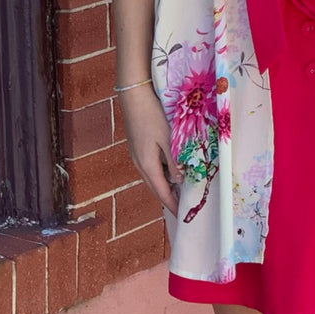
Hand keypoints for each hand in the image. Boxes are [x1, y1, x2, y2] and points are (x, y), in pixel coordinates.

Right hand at [118, 84, 182, 214]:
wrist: (134, 98)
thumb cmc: (152, 116)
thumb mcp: (167, 140)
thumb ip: (174, 161)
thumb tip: (179, 180)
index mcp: (147, 164)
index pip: (161, 192)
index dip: (171, 204)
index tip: (180, 215)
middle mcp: (139, 164)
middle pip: (155, 188)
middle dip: (167, 199)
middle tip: (180, 208)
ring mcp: (136, 157)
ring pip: (152, 178)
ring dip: (163, 187)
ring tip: (178, 193)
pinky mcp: (137, 149)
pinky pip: (149, 169)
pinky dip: (160, 176)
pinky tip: (169, 172)